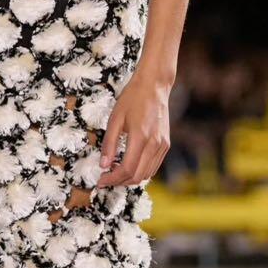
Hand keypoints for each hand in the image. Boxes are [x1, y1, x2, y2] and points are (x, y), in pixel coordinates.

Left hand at [95, 69, 171, 188]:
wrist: (154, 86)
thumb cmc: (132, 99)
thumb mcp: (115, 119)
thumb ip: (109, 144)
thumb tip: (104, 165)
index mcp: (140, 137)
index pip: (127, 169)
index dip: (112, 179)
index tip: (101, 180)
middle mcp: (155, 144)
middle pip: (138, 176)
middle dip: (120, 182)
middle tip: (106, 179)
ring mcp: (163, 145)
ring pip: (147, 174)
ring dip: (130, 178)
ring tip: (116, 172)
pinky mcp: (166, 144)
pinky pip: (154, 166)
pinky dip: (141, 171)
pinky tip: (129, 165)